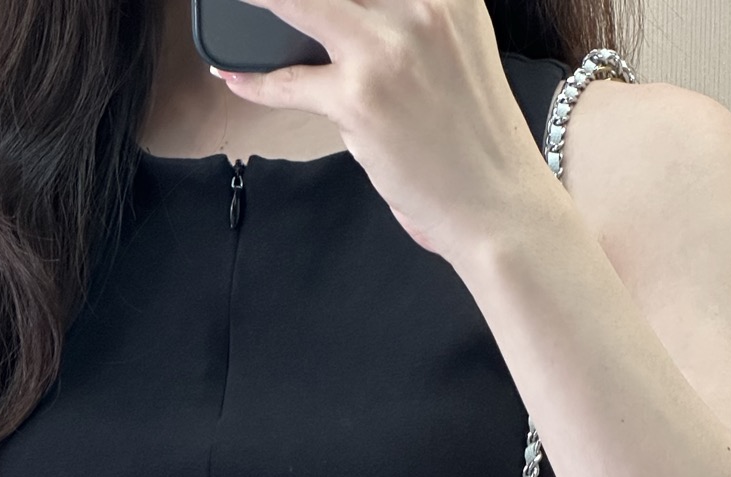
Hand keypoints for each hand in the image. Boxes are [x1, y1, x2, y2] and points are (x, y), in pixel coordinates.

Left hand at [213, 0, 551, 261]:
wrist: (496, 203)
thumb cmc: (473, 138)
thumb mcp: (456, 49)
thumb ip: (410, 17)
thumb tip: (340, 13)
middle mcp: (421, 6)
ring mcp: (387, 51)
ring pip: (300, 3)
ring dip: (260, 2)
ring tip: (237, 4)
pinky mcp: (360, 99)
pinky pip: (288, 82)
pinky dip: (255, 82)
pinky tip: (234, 76)